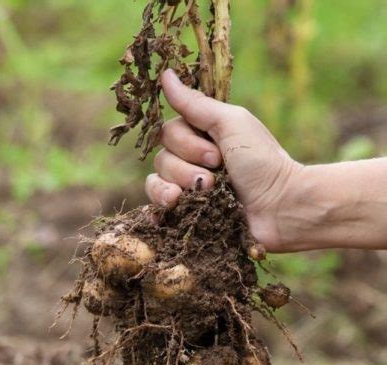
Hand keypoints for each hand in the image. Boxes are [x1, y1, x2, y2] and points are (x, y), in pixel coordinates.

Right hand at [145, 69, 303, 252]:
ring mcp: (190, 192)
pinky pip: (157, 212)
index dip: (186, 144)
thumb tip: (165, 74)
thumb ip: (196, 104)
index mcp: (203, 138)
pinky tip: (166, 213)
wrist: (281, 208)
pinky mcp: (188, 218)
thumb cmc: (263, 163)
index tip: (217, 154)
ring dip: (176, 189)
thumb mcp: (232, 125)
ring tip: (205, 196)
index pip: (168, 133)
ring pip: (156, 184)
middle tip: (216, 177)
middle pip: (161, 159)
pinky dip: (158, 211)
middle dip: (186, 169)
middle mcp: (192, 163)